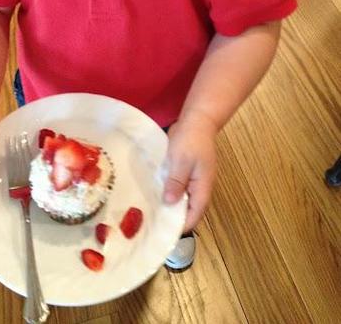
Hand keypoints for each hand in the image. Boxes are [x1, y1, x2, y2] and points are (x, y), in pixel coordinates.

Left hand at [162, 115, 217, 231]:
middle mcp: (199, 187)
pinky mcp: (186, 171)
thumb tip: (169, 203)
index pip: (194, 215)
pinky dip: (168, 191)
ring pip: (182, 198)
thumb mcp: (181, 161)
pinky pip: (177, 186)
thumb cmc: (190, 140)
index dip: (181, 225)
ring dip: (169, 204)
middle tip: (152, 224)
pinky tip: (153, 192)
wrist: (197, 119)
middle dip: (173, 217)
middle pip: (189, 209)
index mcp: (202, 188)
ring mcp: (194, 179)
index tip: (163, 232)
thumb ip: (176, 182)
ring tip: (150, 212)